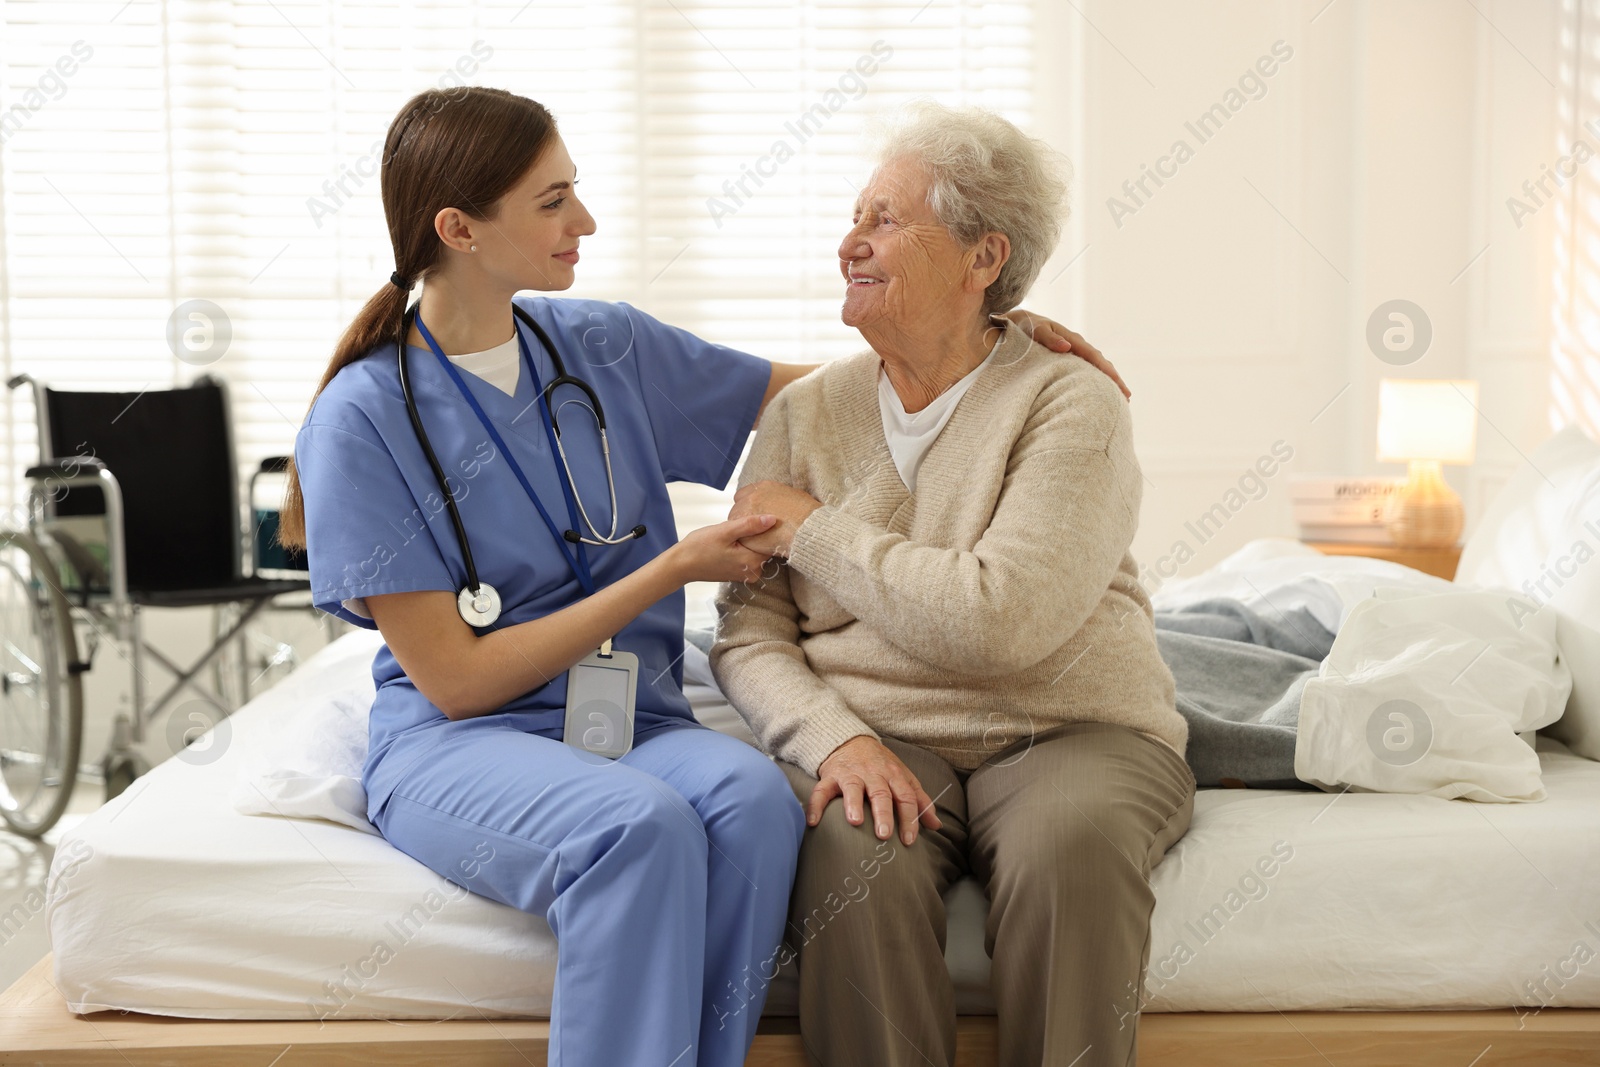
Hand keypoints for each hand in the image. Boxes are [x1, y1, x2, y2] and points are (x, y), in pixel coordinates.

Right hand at [669, 514, 777, 583]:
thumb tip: (773, 519)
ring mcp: (746, 574)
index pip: (773, 543)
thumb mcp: (725, 531)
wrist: (681, 565)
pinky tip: (734, 539)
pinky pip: (749, 556)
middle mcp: (753, 572)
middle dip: (758, 534)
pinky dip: (744, 547)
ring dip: (750, 540)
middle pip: (766, 547)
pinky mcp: (739, 573)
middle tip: (743, 522)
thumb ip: (750, 525)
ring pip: (756, 551)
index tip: (760, 517)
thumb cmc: (700, 547)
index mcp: (753, 563)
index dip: (769, 528)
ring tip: (735, 530)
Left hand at [729, 481, 821, 557]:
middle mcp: (751, 498)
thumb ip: (776, 497)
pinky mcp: (747, 532)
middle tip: (753, 528)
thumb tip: (776, 502)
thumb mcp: (792, 495)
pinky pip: (741, 537)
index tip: (753, 513)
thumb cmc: (807, 514)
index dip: (747, 505)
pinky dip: (747, 541)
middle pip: (737, 509)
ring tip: (756, 537)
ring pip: (736, 523)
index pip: (742, 495)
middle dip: (743, 517)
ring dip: (743, 530)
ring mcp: (747, 514)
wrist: (808, 529)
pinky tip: (758, 545)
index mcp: (762, 488)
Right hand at [809, 735, 941, 845]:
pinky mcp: (830, 776)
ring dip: (854, 804)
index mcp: (894, 776)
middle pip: (880, 793)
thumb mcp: (903, 777)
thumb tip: (936, 825)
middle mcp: (873, 774)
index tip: (909, 840)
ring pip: (853, 789)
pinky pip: (821, 791)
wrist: (850, 740)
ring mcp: (851, 774)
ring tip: (855, 821)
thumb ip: (919, 800)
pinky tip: (814, 822)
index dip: (909, 818)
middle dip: (883, 813)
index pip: (905, 797)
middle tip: (884, 834)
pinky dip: (816, 805)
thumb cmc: (880, 765)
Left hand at [1007, 308, 1130, 399]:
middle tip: (1127, 397)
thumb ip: (1048, 338)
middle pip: (1100, 362)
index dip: (1108, 372)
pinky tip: (1099, 389)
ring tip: (1119, 396)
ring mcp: (1072, 350)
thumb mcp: (1034, 330)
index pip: (1094, 357)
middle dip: (1114, 379)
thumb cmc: (1024, 327)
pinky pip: (1085, 367)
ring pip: (1095, 365)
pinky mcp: (1066, 356)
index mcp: (1070, 339)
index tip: (1119, 385)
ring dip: (1107, 379)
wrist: (1015, 322)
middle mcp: (1075, 344)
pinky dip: (1095, 377)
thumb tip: (1067, 347)